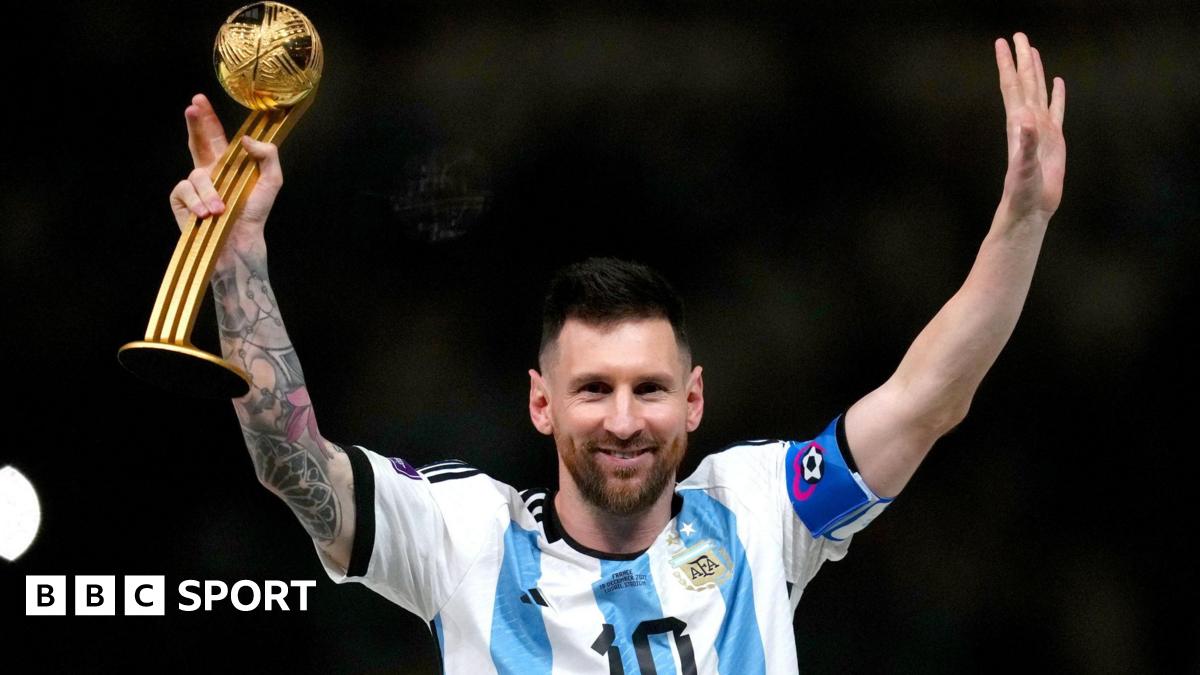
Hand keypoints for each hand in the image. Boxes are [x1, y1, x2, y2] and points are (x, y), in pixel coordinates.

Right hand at [168, 93, 282, 245]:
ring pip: (197, 175)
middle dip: (194, 124)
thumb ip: (267, 156)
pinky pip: (184, 191)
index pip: (216, 136)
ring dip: (209, 193)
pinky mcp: (181, 200)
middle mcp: (209, 171)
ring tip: (220, 210)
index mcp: (228, 164)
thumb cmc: (255, 212)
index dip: (207, 118)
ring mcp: (193, 186)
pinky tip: (206, 215)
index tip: (199, 100)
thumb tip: (247, 139)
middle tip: (191, 108)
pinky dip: (196, 203)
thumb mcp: (271, 181)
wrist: (241, 241)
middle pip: (197, 141)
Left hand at [995, 33, 1065, 222]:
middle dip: (1021, 59)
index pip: (1012, 86)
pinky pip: (1056, 109)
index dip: (1007, 64)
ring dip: (1036, 71)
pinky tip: (1057, 82)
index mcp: (1019, 124)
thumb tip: (1027, 120)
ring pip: (1038, 92)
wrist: (1030, 207)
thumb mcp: (1023, 167)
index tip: (1002, 42)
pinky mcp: (1054, 138)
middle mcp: (1028, 122)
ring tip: (1033, 51)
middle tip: (1018, 34)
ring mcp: (1042, 129)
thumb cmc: (1023, 190)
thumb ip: (1026, 144)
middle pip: (1024, 83)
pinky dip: (1057, 94)